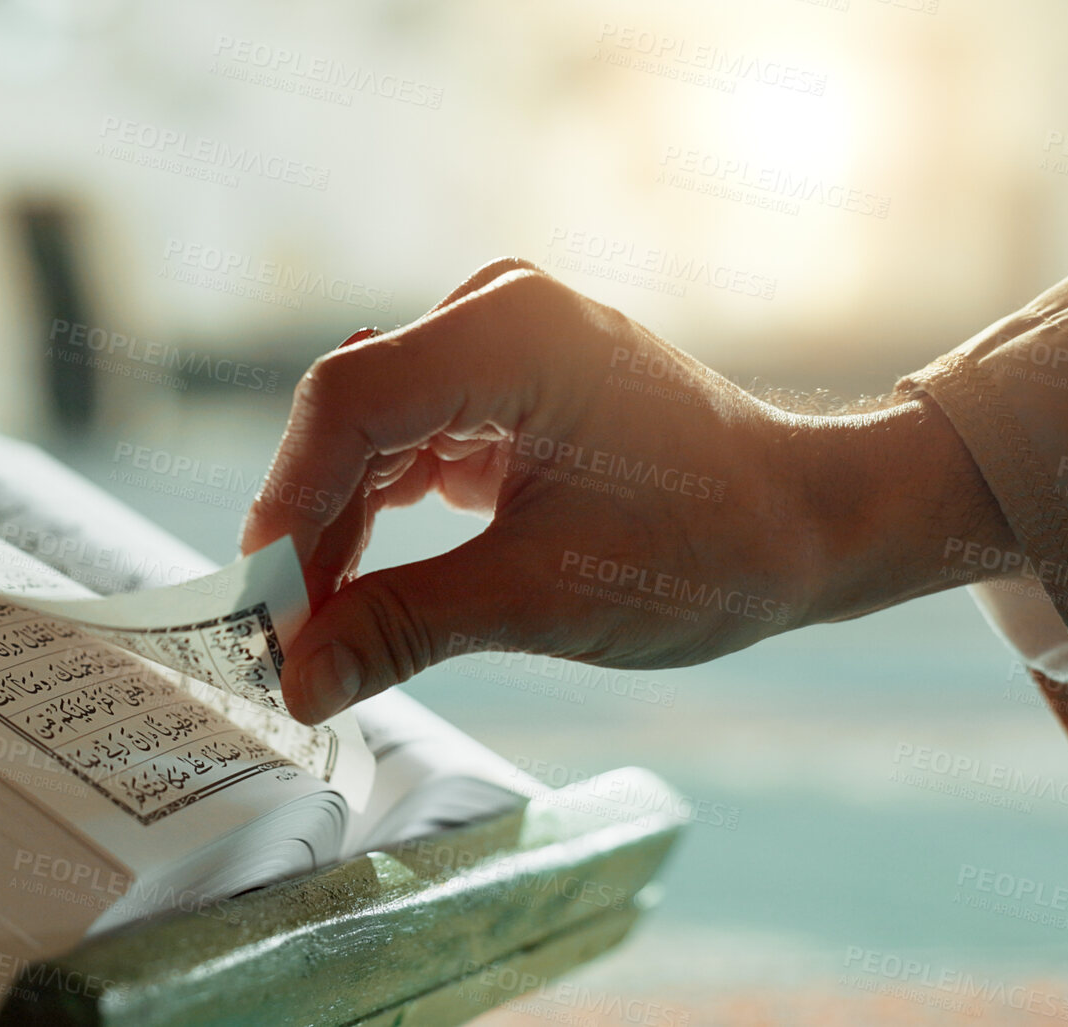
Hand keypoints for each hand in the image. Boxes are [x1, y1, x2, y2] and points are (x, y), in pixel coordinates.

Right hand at [243, 259, 1016, 723]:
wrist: (805, 525)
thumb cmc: (705, 547)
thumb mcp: (541, 599)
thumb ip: (403, 630)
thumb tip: (295, 681)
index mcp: (512, 331)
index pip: (350, 403)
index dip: (289, 506)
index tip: (262, 606)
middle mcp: (494, 313)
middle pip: (350, 417)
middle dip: (309, 529)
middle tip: (278, 636)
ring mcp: (495, 343)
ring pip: (368, 437)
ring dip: (337, 529)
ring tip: (315, 626)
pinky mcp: (498, 385)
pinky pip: (404, 445)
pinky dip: (376, 516)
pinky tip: (358, 583)